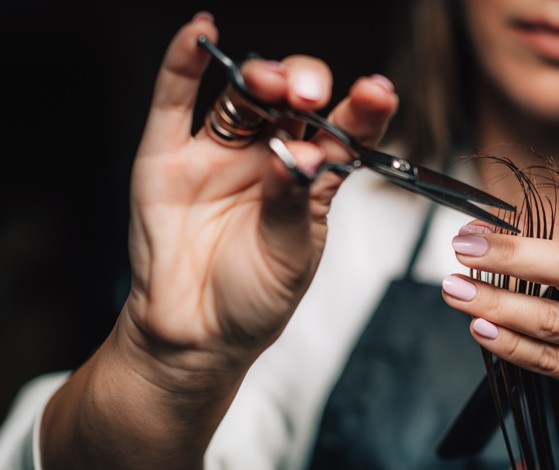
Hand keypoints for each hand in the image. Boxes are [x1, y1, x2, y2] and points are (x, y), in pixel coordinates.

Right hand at [121, 13, 397, 379]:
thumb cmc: (254, 299)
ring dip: (258, 76)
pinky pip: (175, 101)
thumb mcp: (290, 256)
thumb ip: (292, 202)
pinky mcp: (168, 157)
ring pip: (242, 97)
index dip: (362, 109)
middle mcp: (269, 157)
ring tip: (270, 81)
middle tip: (308, 95)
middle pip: (291, 101)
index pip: (342, 131)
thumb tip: (297, 155)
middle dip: (304, 86)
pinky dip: (183, 63)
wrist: (196, 335)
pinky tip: (200, 33)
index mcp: (311, 179)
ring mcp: (220, 154)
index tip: (378, 92)